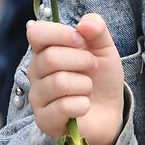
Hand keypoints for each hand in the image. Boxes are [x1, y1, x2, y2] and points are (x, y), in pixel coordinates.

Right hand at [25, 14, 126, 144]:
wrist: (109, 112)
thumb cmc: (101, 78)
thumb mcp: (105, 49)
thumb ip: (97, 30)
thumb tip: (85, 24)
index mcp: (45, 50)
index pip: (35, 32)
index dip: (60, 34)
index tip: (81, 41)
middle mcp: (35, 72)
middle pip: (51, 58)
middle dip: (82, 60)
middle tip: (92, 67)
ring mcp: (38, 97)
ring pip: (59, 82)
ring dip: (84, 85)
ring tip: (88, 89)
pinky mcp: (45, 120)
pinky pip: (63, 107)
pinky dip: (82, 105)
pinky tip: (84, 106)